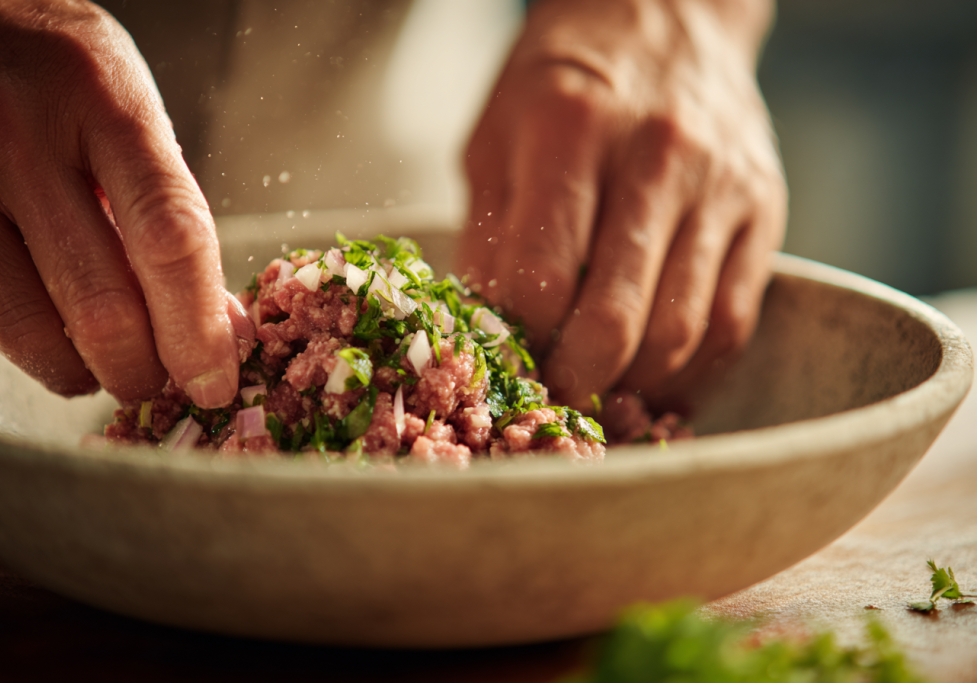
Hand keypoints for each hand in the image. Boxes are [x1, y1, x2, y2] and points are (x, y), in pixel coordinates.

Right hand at [0, 0, 247, 407]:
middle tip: (158, 382)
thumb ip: (171, 216)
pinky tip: (49, 326)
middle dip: (140, 370)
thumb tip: (218, 329)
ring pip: (29, 330)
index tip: (215, 383)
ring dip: (81, 373)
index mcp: (101, 100)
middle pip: (99, 303)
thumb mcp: (132, 115)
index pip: (168, 238)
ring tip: (107, 365)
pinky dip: (27, 346)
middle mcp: (13, 134)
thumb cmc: (62, 72)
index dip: (197, 330)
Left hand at [457, 0, 786, 410]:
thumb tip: (488, 334)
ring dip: (633, 386)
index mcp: (571, 129)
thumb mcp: (495, 137)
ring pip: (682, 333)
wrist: (665, 15)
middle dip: (575, 383)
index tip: (506, 367)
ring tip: (600, 391)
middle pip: (617, 319)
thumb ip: (488, 237)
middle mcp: (656, 156)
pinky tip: (655, 376)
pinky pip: (733, 321)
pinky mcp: (764, 210)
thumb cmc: (563, 82)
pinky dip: (692, 369)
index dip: (518, 344)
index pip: (542, 279)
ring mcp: (720, 186)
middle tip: (552, 399)